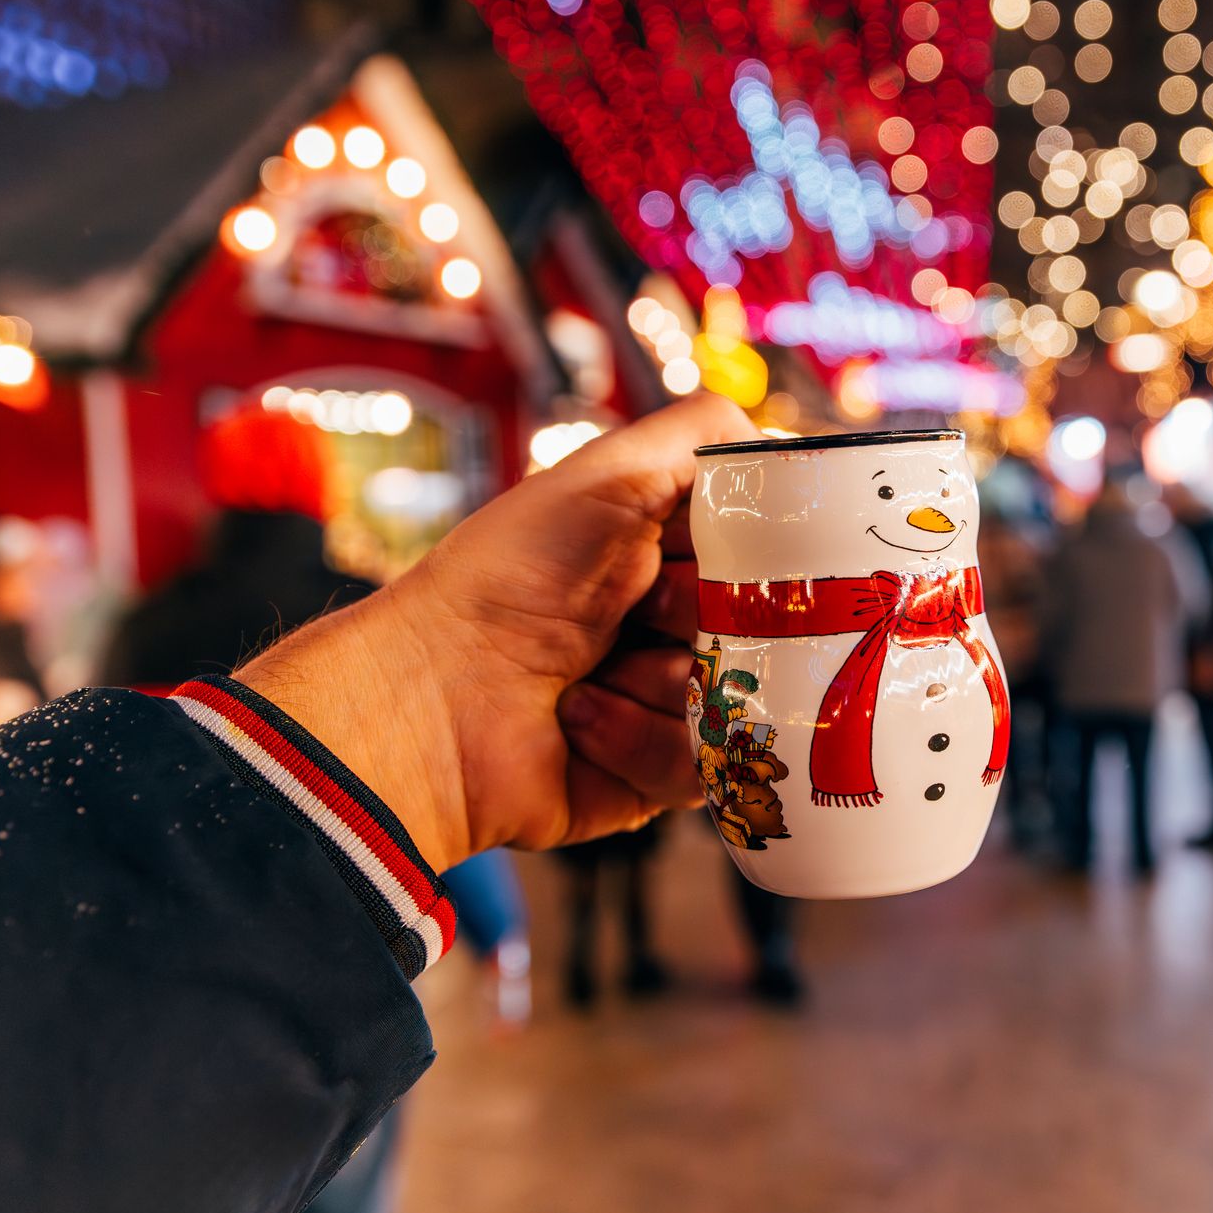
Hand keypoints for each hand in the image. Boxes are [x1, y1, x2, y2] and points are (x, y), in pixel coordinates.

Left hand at [237, 394, 751, 868]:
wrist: (432, 695)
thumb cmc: (510, 576)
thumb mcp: (607, 476)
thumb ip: (700, 436)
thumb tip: (780, 444)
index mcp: (662, 554)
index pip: (764, 555)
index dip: (750, 554)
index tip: (713, 547)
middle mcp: (669, 628)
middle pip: (768, 630)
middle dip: (707, 619)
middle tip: (643, 607)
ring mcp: (666, 704)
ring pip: (742, 701)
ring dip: (663, 681)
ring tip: (591, 670)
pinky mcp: (656, 775)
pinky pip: (701, 764)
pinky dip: (638, 737)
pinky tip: (580, 717)